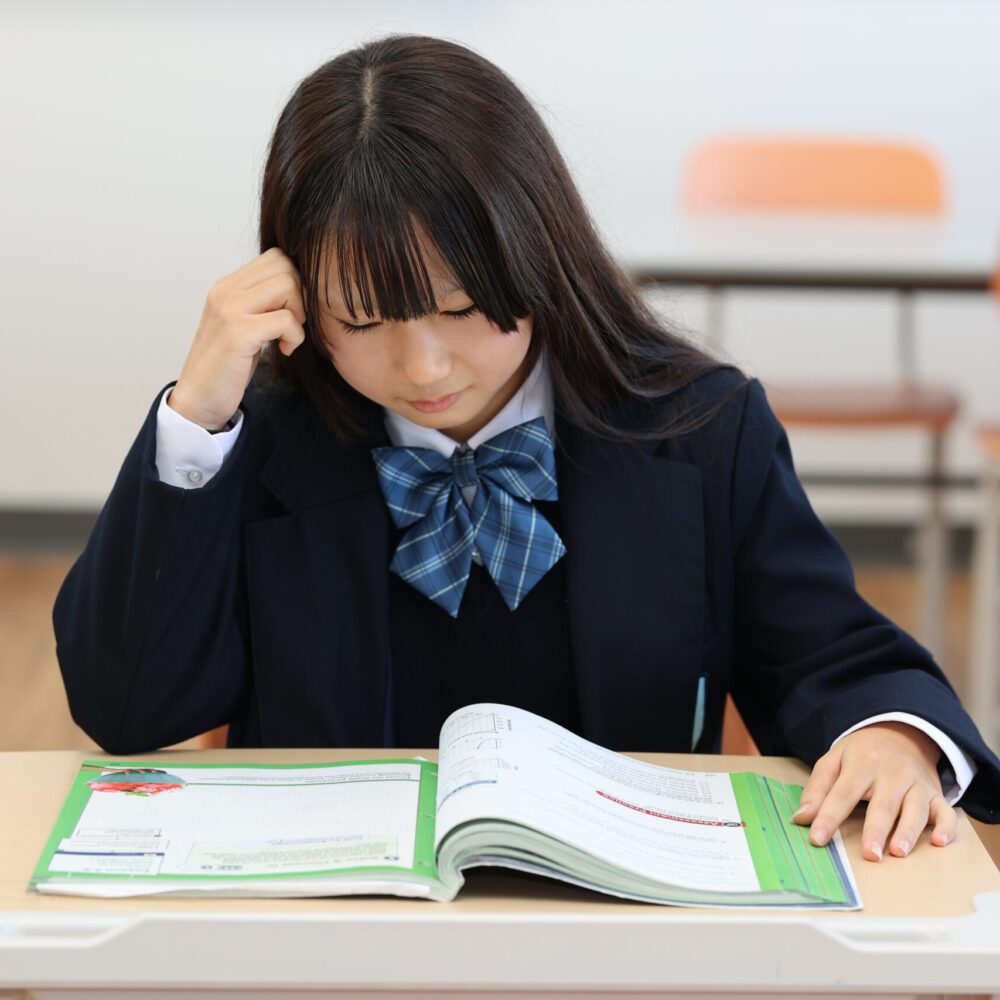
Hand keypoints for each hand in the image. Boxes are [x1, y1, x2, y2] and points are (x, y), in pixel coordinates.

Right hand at [169, 247, 306, 430]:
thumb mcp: (243, 323)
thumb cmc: (227, 365)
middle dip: (300, 297)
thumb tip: (300, 284)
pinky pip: (286, 320)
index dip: (295, 282)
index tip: (290, 310)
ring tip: (286, 337)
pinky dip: (295, 337)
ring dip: (298, 316)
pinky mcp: (238, 333)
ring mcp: (230, 310)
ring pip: (289, 287)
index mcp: (228, 285)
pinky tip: (283, 350)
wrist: (199, 398)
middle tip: (292, 325)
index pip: (277, 257)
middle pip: (286, 267)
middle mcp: (226, 291)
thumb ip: (262, 301)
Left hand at [791, 721, 956, 860]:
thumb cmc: (862, 753)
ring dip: (909, 831)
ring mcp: (917, 784)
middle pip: (883, 804)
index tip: (817, 838)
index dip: (829, 816)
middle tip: (870, 854)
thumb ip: (818, 788)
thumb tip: (802, 817)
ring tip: (898, 851)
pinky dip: (946, 827)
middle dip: (876, 829)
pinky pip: (946, 811)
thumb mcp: (834, 759)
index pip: (843, 793)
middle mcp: (892, 774)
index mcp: (861, 764)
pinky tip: (940, 841)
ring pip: (916, 809)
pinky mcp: (936, 794)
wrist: (901, 733)